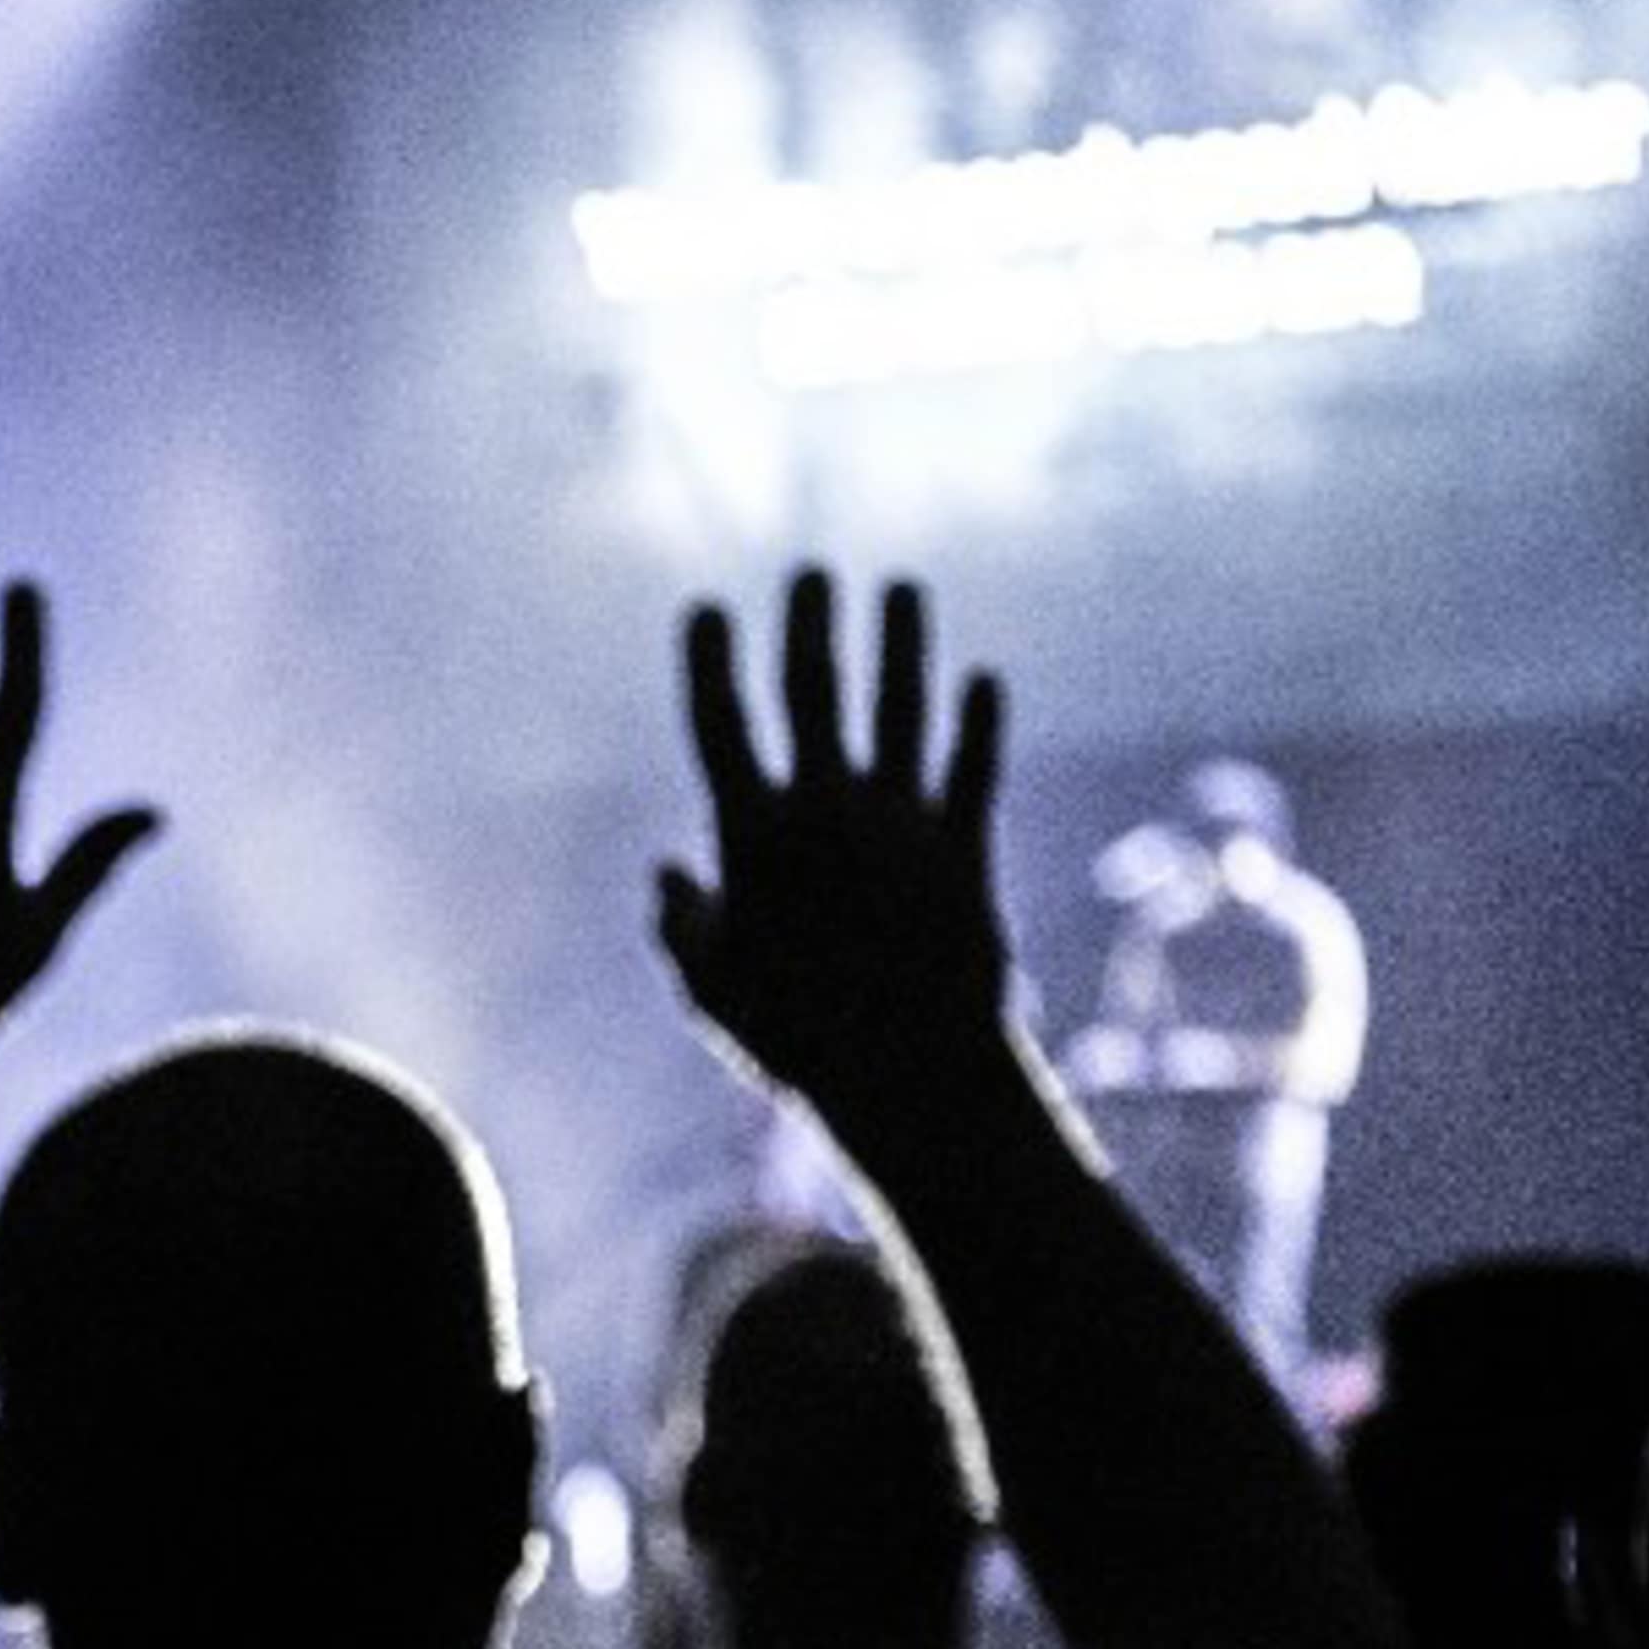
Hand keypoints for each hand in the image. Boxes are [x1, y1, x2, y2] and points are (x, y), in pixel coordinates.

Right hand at [658, 571, 1008, 1107]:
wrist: (911, 1073)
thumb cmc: (792, 1040)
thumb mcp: (709, 990)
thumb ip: (680, 923)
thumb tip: (666, 874)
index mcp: (752, 836)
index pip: (720, 723)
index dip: (709, 659)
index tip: (707, 608)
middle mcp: (827, 809)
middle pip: (814, 690)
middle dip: (809, 622)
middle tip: (811, 575)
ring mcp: (901, 823)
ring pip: (900, 708)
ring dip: (902, 642)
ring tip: (902, 589)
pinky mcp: (963, 849)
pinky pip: (970, 768)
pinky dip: (975, 723)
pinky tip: (982, 682)